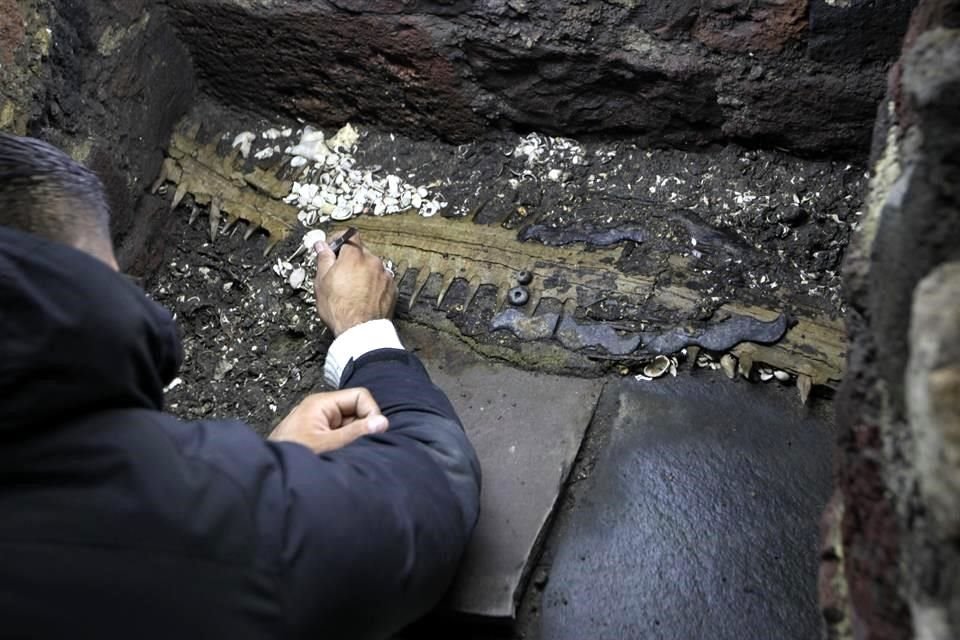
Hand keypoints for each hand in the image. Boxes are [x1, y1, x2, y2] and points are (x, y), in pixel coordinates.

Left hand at [268, 388, 388, 453]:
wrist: (268, 480)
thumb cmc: (291, 458)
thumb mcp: (328, 445)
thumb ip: (356, 433)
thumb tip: (382, 422)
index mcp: (321, 404)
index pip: (360, 396)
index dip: (371, 413)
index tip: (374, 433)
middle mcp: (320, 410)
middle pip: (357, 411)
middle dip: (363, 429)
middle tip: (361, 447)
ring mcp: (319, 424)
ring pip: (350, 426)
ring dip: (354, 440)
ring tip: (346, 455)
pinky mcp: (317, 438)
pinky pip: (341, 437)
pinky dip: (345, 448)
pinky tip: (340, 460)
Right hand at [313, 230, 396, 335]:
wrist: (360, 332)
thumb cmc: (339, 309)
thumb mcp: (322, 282)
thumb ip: (324, 259)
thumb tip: (322, 245)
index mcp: (355, 256)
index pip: (350, 235)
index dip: (339, 240)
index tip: (332, 249)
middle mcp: (373, 262)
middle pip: (361, 252)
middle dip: (350, 260)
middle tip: (339, 275)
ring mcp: (385, 275)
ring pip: (372, 267)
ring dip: (363, 273)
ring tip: (352, 290)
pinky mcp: (392, 289)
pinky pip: (381, 280)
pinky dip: (373, 285)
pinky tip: (364, 297)